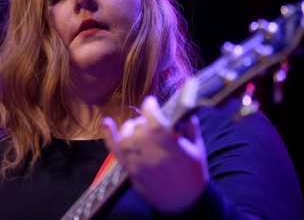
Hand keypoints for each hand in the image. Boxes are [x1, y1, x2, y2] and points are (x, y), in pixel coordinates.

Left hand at [102, 96, 208, 213]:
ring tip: (142, 131)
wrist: (182, 202)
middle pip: (139, 124)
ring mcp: (137, 159)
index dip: (150, 106)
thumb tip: (182, 108)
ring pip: (126, 133)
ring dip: (132, 128)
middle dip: (145, 120)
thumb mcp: (196, 147)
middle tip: (153, 124)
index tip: (152, 102)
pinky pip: (114, 148)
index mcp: (169, 143)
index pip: (153, 116)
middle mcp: (150, 150)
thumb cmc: (191, 173)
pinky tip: (107, 123)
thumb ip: (189, 125)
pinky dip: (109, 134)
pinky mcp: (129, 168)